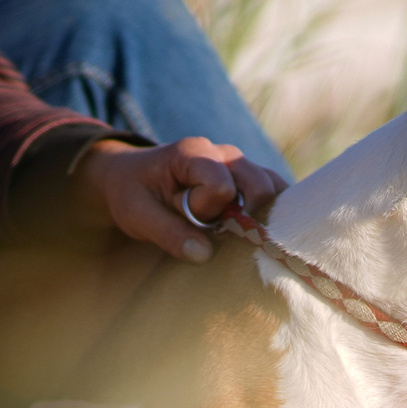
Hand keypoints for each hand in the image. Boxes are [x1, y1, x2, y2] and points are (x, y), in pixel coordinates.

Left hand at [74, 138, 288, 262]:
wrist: (130, 177)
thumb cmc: (132, 193)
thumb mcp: (136, 215)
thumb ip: (168, 233)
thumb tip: (205, 255)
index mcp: (193, 152)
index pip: (220, 187)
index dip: (205, 211)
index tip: (184, 215)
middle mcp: (224, 153)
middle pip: (257, 185)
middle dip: (240, 215)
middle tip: (212, 226)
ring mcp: (241, 164)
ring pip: (273, 189)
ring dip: (259, 216)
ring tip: (235, 229)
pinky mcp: (250, 179)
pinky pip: (276, 192)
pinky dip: (272, 214)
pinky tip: (256, 229)